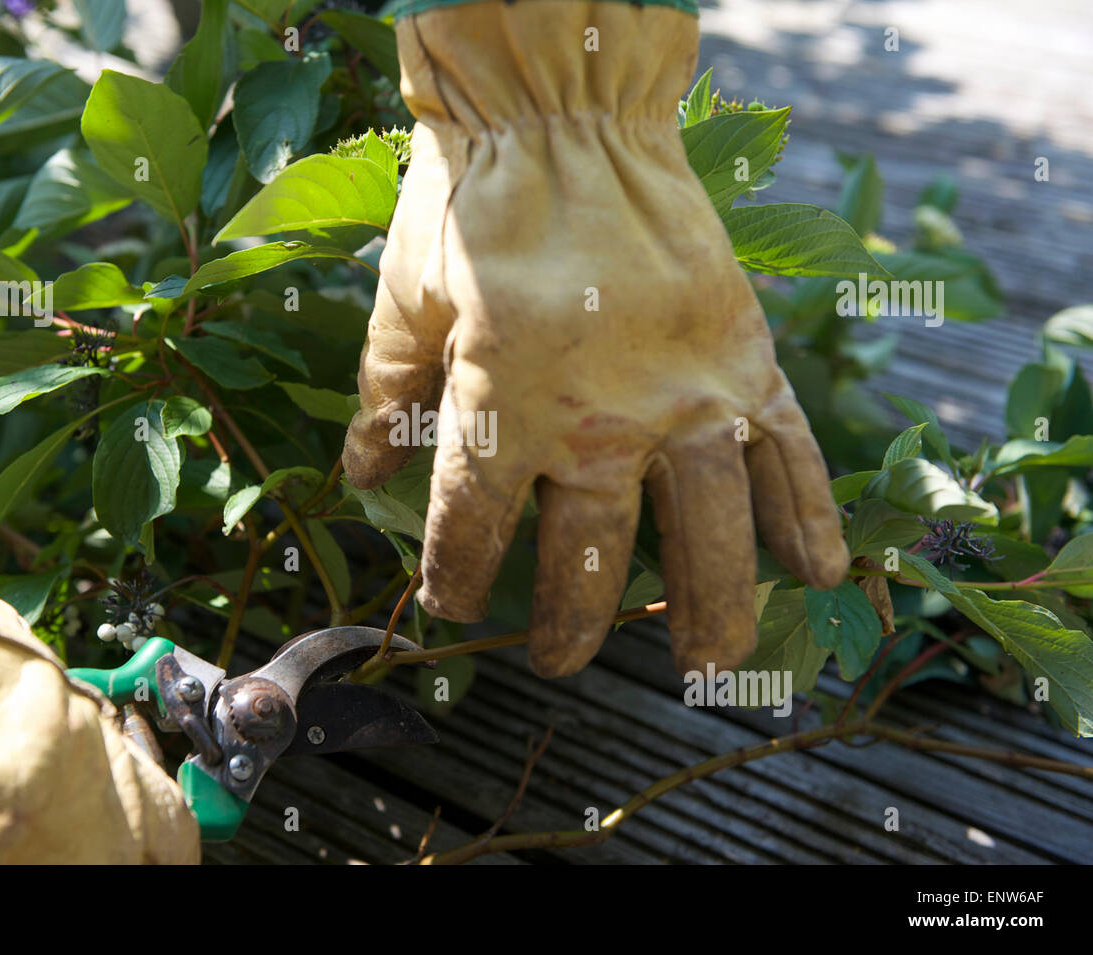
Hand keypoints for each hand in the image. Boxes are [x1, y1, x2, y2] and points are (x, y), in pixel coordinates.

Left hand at [343, 1, 848, 676]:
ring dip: (710, 610)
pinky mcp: (742, 360)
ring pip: (707, 534)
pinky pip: (788, 454)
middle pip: (589, 560)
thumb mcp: (405, 303)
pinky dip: (809, 514)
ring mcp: (684, 395)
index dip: (454, 578)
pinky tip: (819, 574)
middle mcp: (601, 422)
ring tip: (707, 668)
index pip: (472, 529)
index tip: (449, 603)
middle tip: (557, 657)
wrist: (565, 116)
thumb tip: (359, 476)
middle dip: (567, 623)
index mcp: (503, 409)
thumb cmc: (472, 205)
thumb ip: (383, 399)